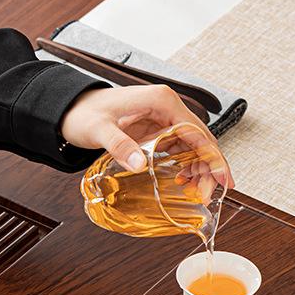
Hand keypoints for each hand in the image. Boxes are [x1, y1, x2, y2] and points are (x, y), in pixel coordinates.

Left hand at [61, 83, 233, 186]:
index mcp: (161, 101)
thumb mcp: (99, 130)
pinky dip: (187, 164)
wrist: (70, 109)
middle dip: (209, 167)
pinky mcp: (157, 128)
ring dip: (199, 168)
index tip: (223, 177)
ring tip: (199, 192)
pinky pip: (180, 147)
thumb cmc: (84, 113)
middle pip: (200, 139)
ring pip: (193, 145)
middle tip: (210, 194)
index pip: (197, 130)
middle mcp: (167, 107)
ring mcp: (163, 117)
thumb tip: (140, 163)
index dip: (213, 156)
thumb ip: (119, 145)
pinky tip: (185, 181)